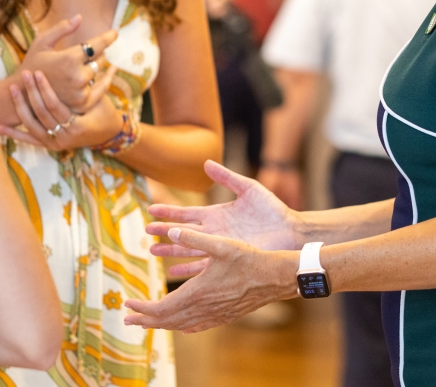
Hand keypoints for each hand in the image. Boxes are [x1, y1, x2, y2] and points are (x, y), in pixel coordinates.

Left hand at [0, 69, 124, 150]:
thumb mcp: (100, 97)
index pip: (55, 105)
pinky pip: (29, 140)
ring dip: (20, 106)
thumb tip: (98, 53)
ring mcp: (56, 143)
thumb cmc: (104, 111)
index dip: (44, 88)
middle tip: (25, 74)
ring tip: (13, 89)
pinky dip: (14, 134)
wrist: (107, 134)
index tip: (37, 72)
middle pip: (42, 112)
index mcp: (77, 125)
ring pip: (32, 124)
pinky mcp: (49, 146)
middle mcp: (65, 136)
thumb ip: (93, 81)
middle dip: (31, 92)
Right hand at [20, 16, 117, 111]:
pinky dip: (103, 81)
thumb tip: (80, 17)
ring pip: (98, 74)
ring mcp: (81, 93)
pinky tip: (109, 73)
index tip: (115, 32)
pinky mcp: (82, 104)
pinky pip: (100, 89)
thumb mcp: (42, 42)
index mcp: (69, 59)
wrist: (23, 95)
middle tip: (88, 52)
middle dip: (95, 54)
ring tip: (86, 64)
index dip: (108, 37)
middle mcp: (78, 77)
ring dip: (94, 68)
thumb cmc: (31, 64)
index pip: (97, 45)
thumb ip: (62, 28)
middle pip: (98, 60)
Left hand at [123, 227, 297, 332]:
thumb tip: (172, 230)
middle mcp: (204, 308)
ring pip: (181, 325)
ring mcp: (215, 315)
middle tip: (127, 317)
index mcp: (198, 292)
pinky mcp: (225, 315)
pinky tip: (182, 327)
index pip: (162, 307)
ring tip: (147, 322)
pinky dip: (184, 326)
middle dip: (145, 319)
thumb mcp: (221, 244)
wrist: (276, 278)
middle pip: (167, 320)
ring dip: (161, 324)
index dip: (142, 307)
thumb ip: (195, 238)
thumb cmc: (250, 259)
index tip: (128, 302)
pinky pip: (199, 325)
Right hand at [146, 160, 300, 276]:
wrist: (290, 232)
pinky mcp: (228, 260)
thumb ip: (227, 177)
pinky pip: (203, 267)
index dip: (168, 210)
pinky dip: (188, 269)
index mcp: (216, 214)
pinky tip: (174, 272)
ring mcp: (219, 247)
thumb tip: (206, 162)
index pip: (186, 212)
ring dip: (170, 251)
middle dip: (163, 232)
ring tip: (152, 252)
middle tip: (144, 233)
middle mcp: (214, 231)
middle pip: (182, 232)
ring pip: (188, 249)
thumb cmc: (272, 209)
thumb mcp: (249, 188)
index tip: (150, 208)